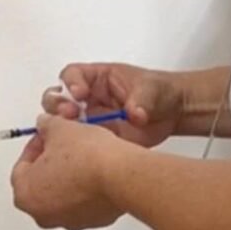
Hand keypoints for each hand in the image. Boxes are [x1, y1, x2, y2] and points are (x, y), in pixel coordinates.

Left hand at [10, 115, 126, 229]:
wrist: (119, 173)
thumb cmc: (86, 156)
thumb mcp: (60, 129)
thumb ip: (47, 127)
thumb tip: (46, 126)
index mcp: (25, 193)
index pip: (22, 165)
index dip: (37, 144)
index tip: (49, 135)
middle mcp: (42, 213)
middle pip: (42, 183)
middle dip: (53, 163)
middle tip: (66, 145)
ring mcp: (69, 220)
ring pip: (64, 194)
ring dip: (71, 177)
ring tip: (86, 156)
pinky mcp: (94, 221)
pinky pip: (86, 202)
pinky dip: (89, 188)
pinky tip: (100, 170)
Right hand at [43, 63, 181, 147]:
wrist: (174, 114)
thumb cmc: (160, 91)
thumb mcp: (153, 89)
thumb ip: (143, 99)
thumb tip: (135, 114)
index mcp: (97, 78)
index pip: (72, 74)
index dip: (70, 82)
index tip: (80, 93)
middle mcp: (87, 99)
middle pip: (57, 98)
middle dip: (58, 105)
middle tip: (70, 114)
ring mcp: (88, 121)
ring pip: (59, 124)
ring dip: (57, 129)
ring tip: (69, 135)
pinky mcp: (93, 141)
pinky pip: (72, 146)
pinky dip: (67, 150)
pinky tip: (73, 155)